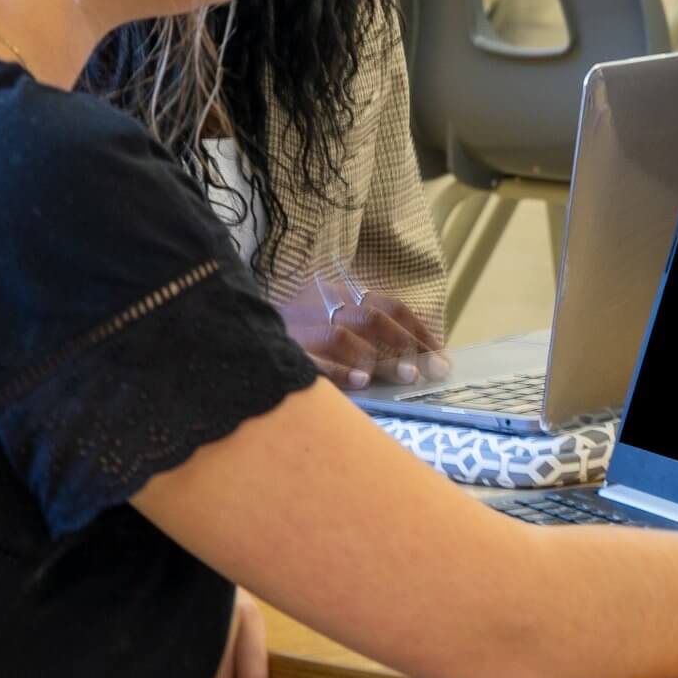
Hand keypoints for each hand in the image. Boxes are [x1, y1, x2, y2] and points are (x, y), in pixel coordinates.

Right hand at [278, 270, 447, 388]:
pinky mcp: (280, 349)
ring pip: (343, 337)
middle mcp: (321, 306)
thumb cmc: (295, 331)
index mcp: (339, 294)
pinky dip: (337, 371)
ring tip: (405, 375)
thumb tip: (422, 349)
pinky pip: (310, 360)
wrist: (235, 330)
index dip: (418, 329)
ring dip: (377, 357)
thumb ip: (371, 329)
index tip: (441, 354)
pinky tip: (360, 383)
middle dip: (405, 344)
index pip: (388, 307)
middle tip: (429, 370)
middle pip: (372, 319)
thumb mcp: (333, 317)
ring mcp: (298, 327)